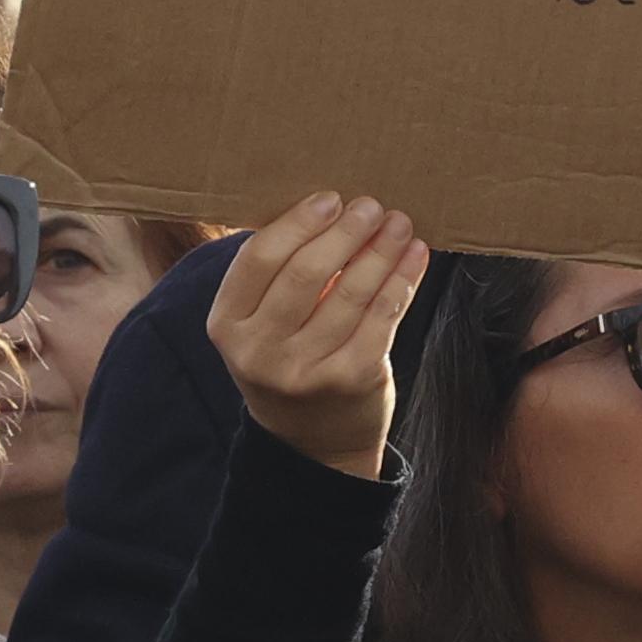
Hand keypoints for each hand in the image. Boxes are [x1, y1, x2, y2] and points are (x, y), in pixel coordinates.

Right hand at [207, 192, 430, 480]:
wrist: (312, 442)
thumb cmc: (287, 359)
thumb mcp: (259, 324)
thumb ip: (278, 274)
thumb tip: (330, 207)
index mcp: (227, 325)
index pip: (260, 258)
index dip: (298, 223)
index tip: (330, 200)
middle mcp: (260, 352)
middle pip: (306, 272)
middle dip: (346, 231)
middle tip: (372, 206)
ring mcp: (306, 370)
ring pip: (351, 292)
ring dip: (381, 250)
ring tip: (399, 224)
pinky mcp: (351, 379)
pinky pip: (382, 316)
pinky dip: (401, 280)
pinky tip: (414, 256)